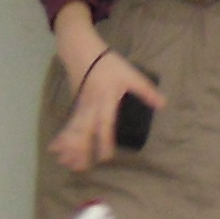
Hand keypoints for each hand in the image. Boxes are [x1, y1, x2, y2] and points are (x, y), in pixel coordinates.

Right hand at [51, 46, 165, 174]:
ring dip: (68, 146)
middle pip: (83, 130)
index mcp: (105, 100)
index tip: (104, 157)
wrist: (81, 50)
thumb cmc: (108, 63)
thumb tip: (163, 104)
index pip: (104, 124)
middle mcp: (90, 106)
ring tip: (64, 163)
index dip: (104, 141)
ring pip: (73, 129)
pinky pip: (68, 124)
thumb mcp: (131, 74)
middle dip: (80, 149)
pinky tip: (56, 149)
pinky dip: (62, 137)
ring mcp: (80, 106)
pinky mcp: (75, 105)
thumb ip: (146, 91)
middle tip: (78, 168)